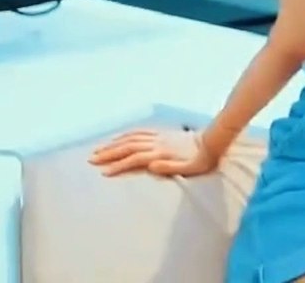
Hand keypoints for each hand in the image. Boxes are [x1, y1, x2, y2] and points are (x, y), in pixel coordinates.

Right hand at [88, 127, 219, 177]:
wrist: (212, 141)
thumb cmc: (201, 160)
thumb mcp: (190, 168)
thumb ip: (171, 168)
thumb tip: (151, 166)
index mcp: (161, 153)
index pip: (134, 159)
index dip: (119, 165)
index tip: (104, 173)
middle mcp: (156, 143)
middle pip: (128, 146)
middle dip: (109, 153)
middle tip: (92, 159)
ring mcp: (158, 137)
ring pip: (131, 137)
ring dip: (114, 143)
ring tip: (98, 149)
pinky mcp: (161, 133)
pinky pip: (139, 132)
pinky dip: (126, 135)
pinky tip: (118, 138)